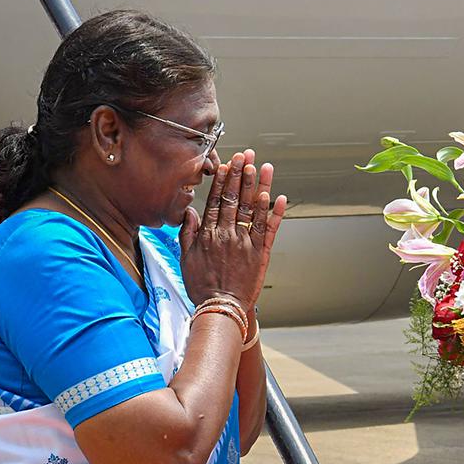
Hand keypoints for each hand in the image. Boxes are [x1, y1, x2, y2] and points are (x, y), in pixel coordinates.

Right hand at [180, 151, 288, 309]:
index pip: (216, 200)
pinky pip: (268, 229)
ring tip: (262, 167)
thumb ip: (187, 232)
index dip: (223, 180)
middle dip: (241, 175)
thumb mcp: (185, 258)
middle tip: (246, 155)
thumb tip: (189, 211)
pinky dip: (274, 212)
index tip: (228, 163)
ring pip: (252, 209)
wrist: (221, 308)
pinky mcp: (260, 253)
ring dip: (258, 186)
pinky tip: (278, 196)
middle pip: (234, 198)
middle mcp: (227, 234)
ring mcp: (245, 242)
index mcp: (209, 234)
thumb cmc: (202, 286)